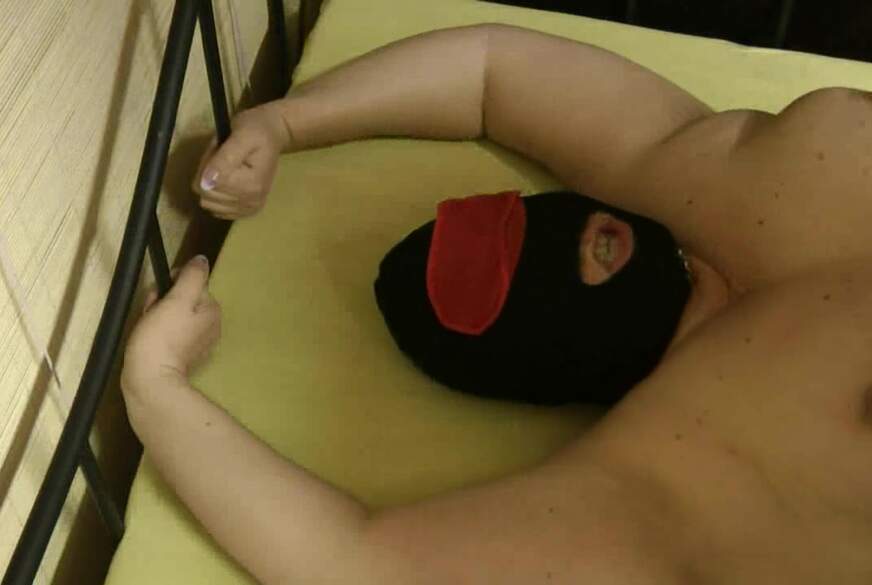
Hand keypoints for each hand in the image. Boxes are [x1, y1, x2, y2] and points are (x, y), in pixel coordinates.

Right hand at [122, 256, 220, 394]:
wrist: (151, 379)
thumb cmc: (162, 336)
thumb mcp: (177, 300)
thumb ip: (192, 277)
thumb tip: (202, 259)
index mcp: (213, 310)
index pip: (192, 283)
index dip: (171, 285)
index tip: (158, 296)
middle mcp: (211, 326)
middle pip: (183, 300)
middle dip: (163, 302)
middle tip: (150, 313)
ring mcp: (198, 343)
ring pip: (174, 315)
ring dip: (157, 315)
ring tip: (147, 327)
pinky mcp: (183, 356)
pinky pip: (170, 333)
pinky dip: (159, 332)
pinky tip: (149, 339)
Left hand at [192, 102, 290, 219]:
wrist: (272, 134)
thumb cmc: (256, 130)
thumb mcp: (241, 136)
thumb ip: (224, 159)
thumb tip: (207, 182)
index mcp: (251, 185)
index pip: (207, 185)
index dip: (207, 165)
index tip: (221, 151)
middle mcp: (252, 202)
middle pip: (206, 195)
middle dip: (208, 174)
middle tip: (222, 158)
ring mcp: (249, 208)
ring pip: (209, 203)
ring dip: (211, 184)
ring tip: (225, 169)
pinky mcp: (246, 211)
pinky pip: (217, 211)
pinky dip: (217, 196)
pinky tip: (228, 182)